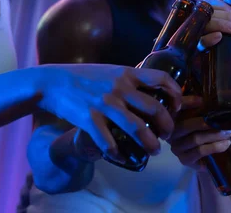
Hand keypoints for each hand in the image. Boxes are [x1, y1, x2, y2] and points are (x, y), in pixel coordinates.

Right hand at [37, 64, 181, 161]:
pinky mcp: (89, 119)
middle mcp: (120, 88)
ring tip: (155, 150)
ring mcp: (105, 104)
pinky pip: (109, 142)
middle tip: (168, 135)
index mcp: (127, 73)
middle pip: (155, 109)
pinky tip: (122, 158)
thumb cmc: (85, 76)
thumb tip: (153, 88)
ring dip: (151, 143)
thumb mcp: (112, 71)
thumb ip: (131, 79)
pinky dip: (118, 154)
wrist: (53, 82)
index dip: (175, 93)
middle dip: (167, 126)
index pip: (162, 79)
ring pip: (138, 129)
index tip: (177, 106)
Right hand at [168, 96, 230, 169]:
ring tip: (228, 134)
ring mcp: (176, 148)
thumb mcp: (202, 118)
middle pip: (187, 125)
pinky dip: (214, 147)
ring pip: (195, 139)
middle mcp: (171, 133)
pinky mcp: (184, 160)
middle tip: (225, 122)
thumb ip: (201, 108)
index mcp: (173, 119)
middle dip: (208, 123)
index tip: (202, 101)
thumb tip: (208, 99)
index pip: (177, 108)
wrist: (205, 157)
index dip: (188, 102)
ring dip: (215, 136)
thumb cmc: (203, 133)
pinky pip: (199, 152)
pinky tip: (225, 145)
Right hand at [199, 0, 230, 55]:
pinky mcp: (196, 51)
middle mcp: (201, 25)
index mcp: (210, 16)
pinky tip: (219, 37)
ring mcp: (197, 38)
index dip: (223, 7)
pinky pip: (198, 41)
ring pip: (202, 24)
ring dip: (220, 24)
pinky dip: (209, 37)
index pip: (209, 4)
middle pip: (205, 13)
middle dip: (224, 16)